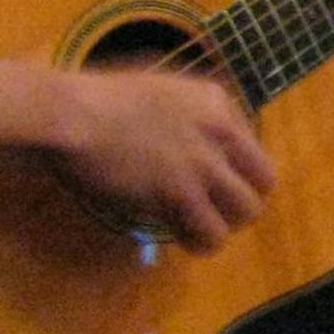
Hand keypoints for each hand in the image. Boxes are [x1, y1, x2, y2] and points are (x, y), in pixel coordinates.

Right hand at [23, 63, 276, 249]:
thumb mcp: (157, 91)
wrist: (70, 116)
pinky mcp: (181, 193)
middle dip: (240, 200)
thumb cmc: (96, 101)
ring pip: (246, 211)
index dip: (235, 171)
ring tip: (199, 229)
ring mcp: (203, 162)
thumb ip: (184, 115)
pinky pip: (212, 233)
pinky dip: (200, 242)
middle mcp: (220, 130)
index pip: (253, 146)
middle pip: (263, 181)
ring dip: (225, 224)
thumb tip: (188, 142)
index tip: (212, 182)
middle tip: (213, 210)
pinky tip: (183, 240)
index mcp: (215, 100)